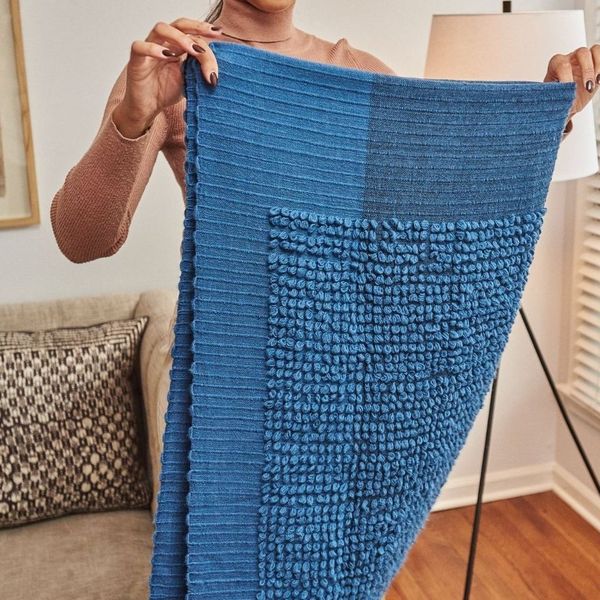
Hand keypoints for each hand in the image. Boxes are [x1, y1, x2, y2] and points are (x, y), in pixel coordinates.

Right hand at [113, 18, 222, 137]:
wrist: (148, 108)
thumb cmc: (165, 91)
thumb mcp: (190, 81)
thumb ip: (200, 72)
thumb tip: (217, 71)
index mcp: (178, 47)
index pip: (193, 35)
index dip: (206, 37)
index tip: (220, 35)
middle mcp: (164, 43)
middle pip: (179, 24)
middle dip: (197, 27)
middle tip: (212, 34)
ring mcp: (149, 49)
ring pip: (161, 29)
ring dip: (180, 38)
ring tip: (194, 51)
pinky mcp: (136, 60)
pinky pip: (140, 46)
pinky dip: (154, 49)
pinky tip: (167, 56)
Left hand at [543, 45, 599, 138]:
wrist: (566, 102)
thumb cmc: (556, 101)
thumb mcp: (552, 103)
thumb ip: (553, 102)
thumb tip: (550, 114)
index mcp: (556, 65)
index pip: (561, 64)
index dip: (566, 75)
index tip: (568, 89)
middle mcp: (570, 58)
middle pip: (582, 53)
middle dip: (587, 71)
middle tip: (588, 88)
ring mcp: (583, 59)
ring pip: (595, 51)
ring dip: (598, 67)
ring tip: (596, 85)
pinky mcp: (595, 62)